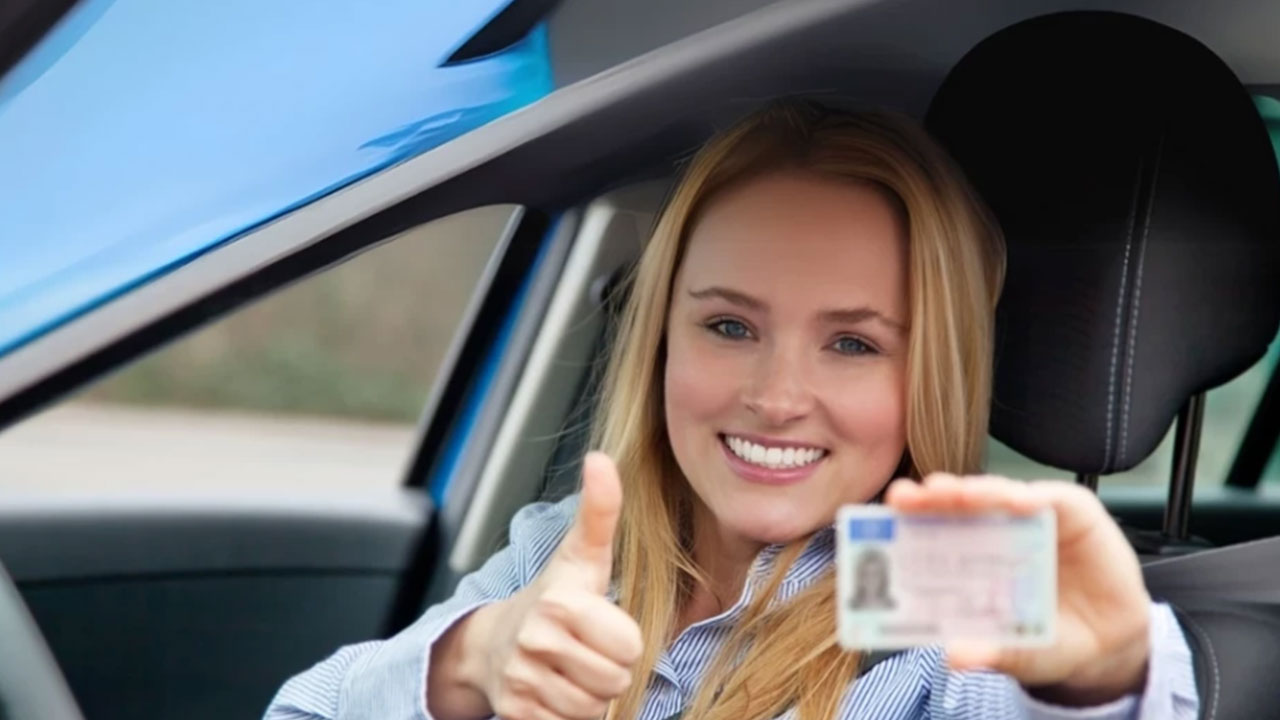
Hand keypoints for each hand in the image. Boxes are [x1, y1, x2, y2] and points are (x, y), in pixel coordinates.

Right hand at [461, 452, 642, 719]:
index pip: (630, 647)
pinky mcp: (513, 713)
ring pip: (592, 708)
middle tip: (588, 650)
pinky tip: (553, 691)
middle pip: (615, 680)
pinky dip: (566, 716)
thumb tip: (601, 458)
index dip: (624, 640)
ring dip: (590, 695)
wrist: (492, 642)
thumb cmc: (555, 597)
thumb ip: (600, 510)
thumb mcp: (583, 555)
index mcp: (561, 603)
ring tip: (572, 669)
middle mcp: (537, 641)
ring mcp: (521, 680)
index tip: (603, 626)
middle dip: (609, 669)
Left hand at [884, 474, 1151, 704]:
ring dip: (977, 491)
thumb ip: (988, 651)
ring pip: (998, 494)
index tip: (887, 513)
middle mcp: (997, 529)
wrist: (1109, 647)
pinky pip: (1053, 499)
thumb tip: (952, 657)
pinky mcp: (1075, 512)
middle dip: (932, 497)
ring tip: (958, 495)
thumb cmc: (1049, 640)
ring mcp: (1034, 516)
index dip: (910, 519)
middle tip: (909, 497)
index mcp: (971, 556)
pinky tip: (1020, 502)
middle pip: (958, 504)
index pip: (933, 528)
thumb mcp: (1017, 652)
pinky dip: (1035, 498)